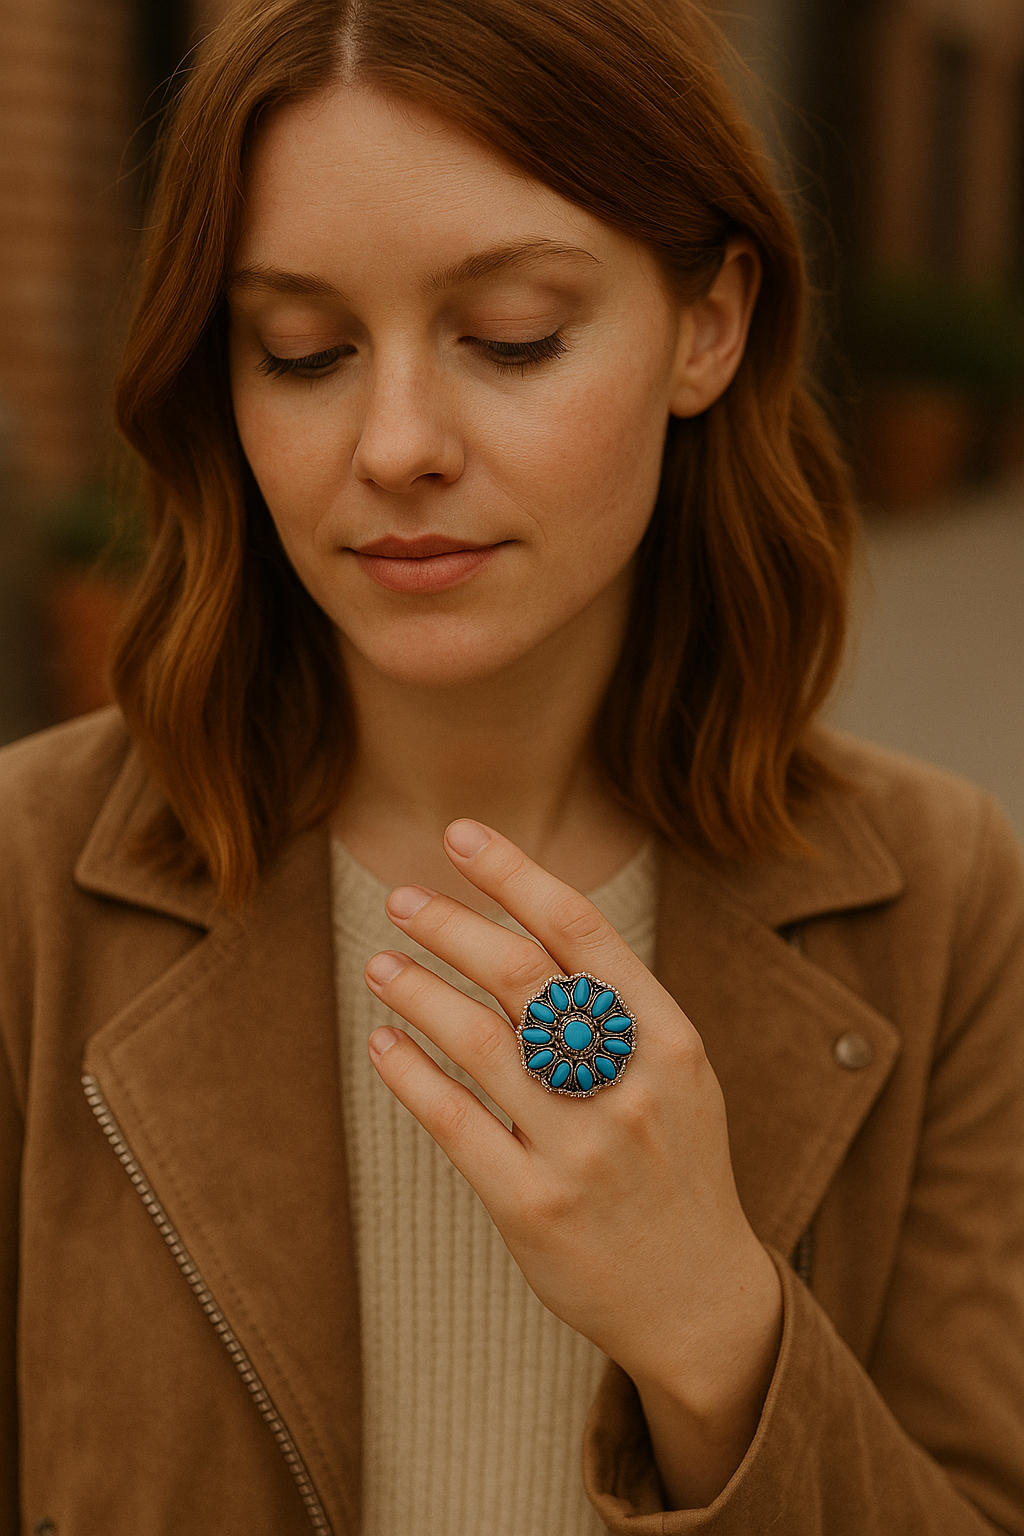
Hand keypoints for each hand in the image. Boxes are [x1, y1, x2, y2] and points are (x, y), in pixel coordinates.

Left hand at [363, 818, 781, 1507]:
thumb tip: (525, 921)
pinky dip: (409, 1072)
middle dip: (451, 924)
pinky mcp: (532, 1207)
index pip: (582, 930)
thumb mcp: (676, 1074)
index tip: (460, 834)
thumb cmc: (676, 1165)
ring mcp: (580, 1150)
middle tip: (402, 898)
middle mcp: (628, 1087)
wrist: (698, 1297)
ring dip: (419, 990)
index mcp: (669, 1039)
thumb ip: (617, 1007)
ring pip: (477, 1040)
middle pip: (521, 974)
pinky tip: (385, 1042)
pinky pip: (453, 1121)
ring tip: (379, 964)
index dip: (515, 874)